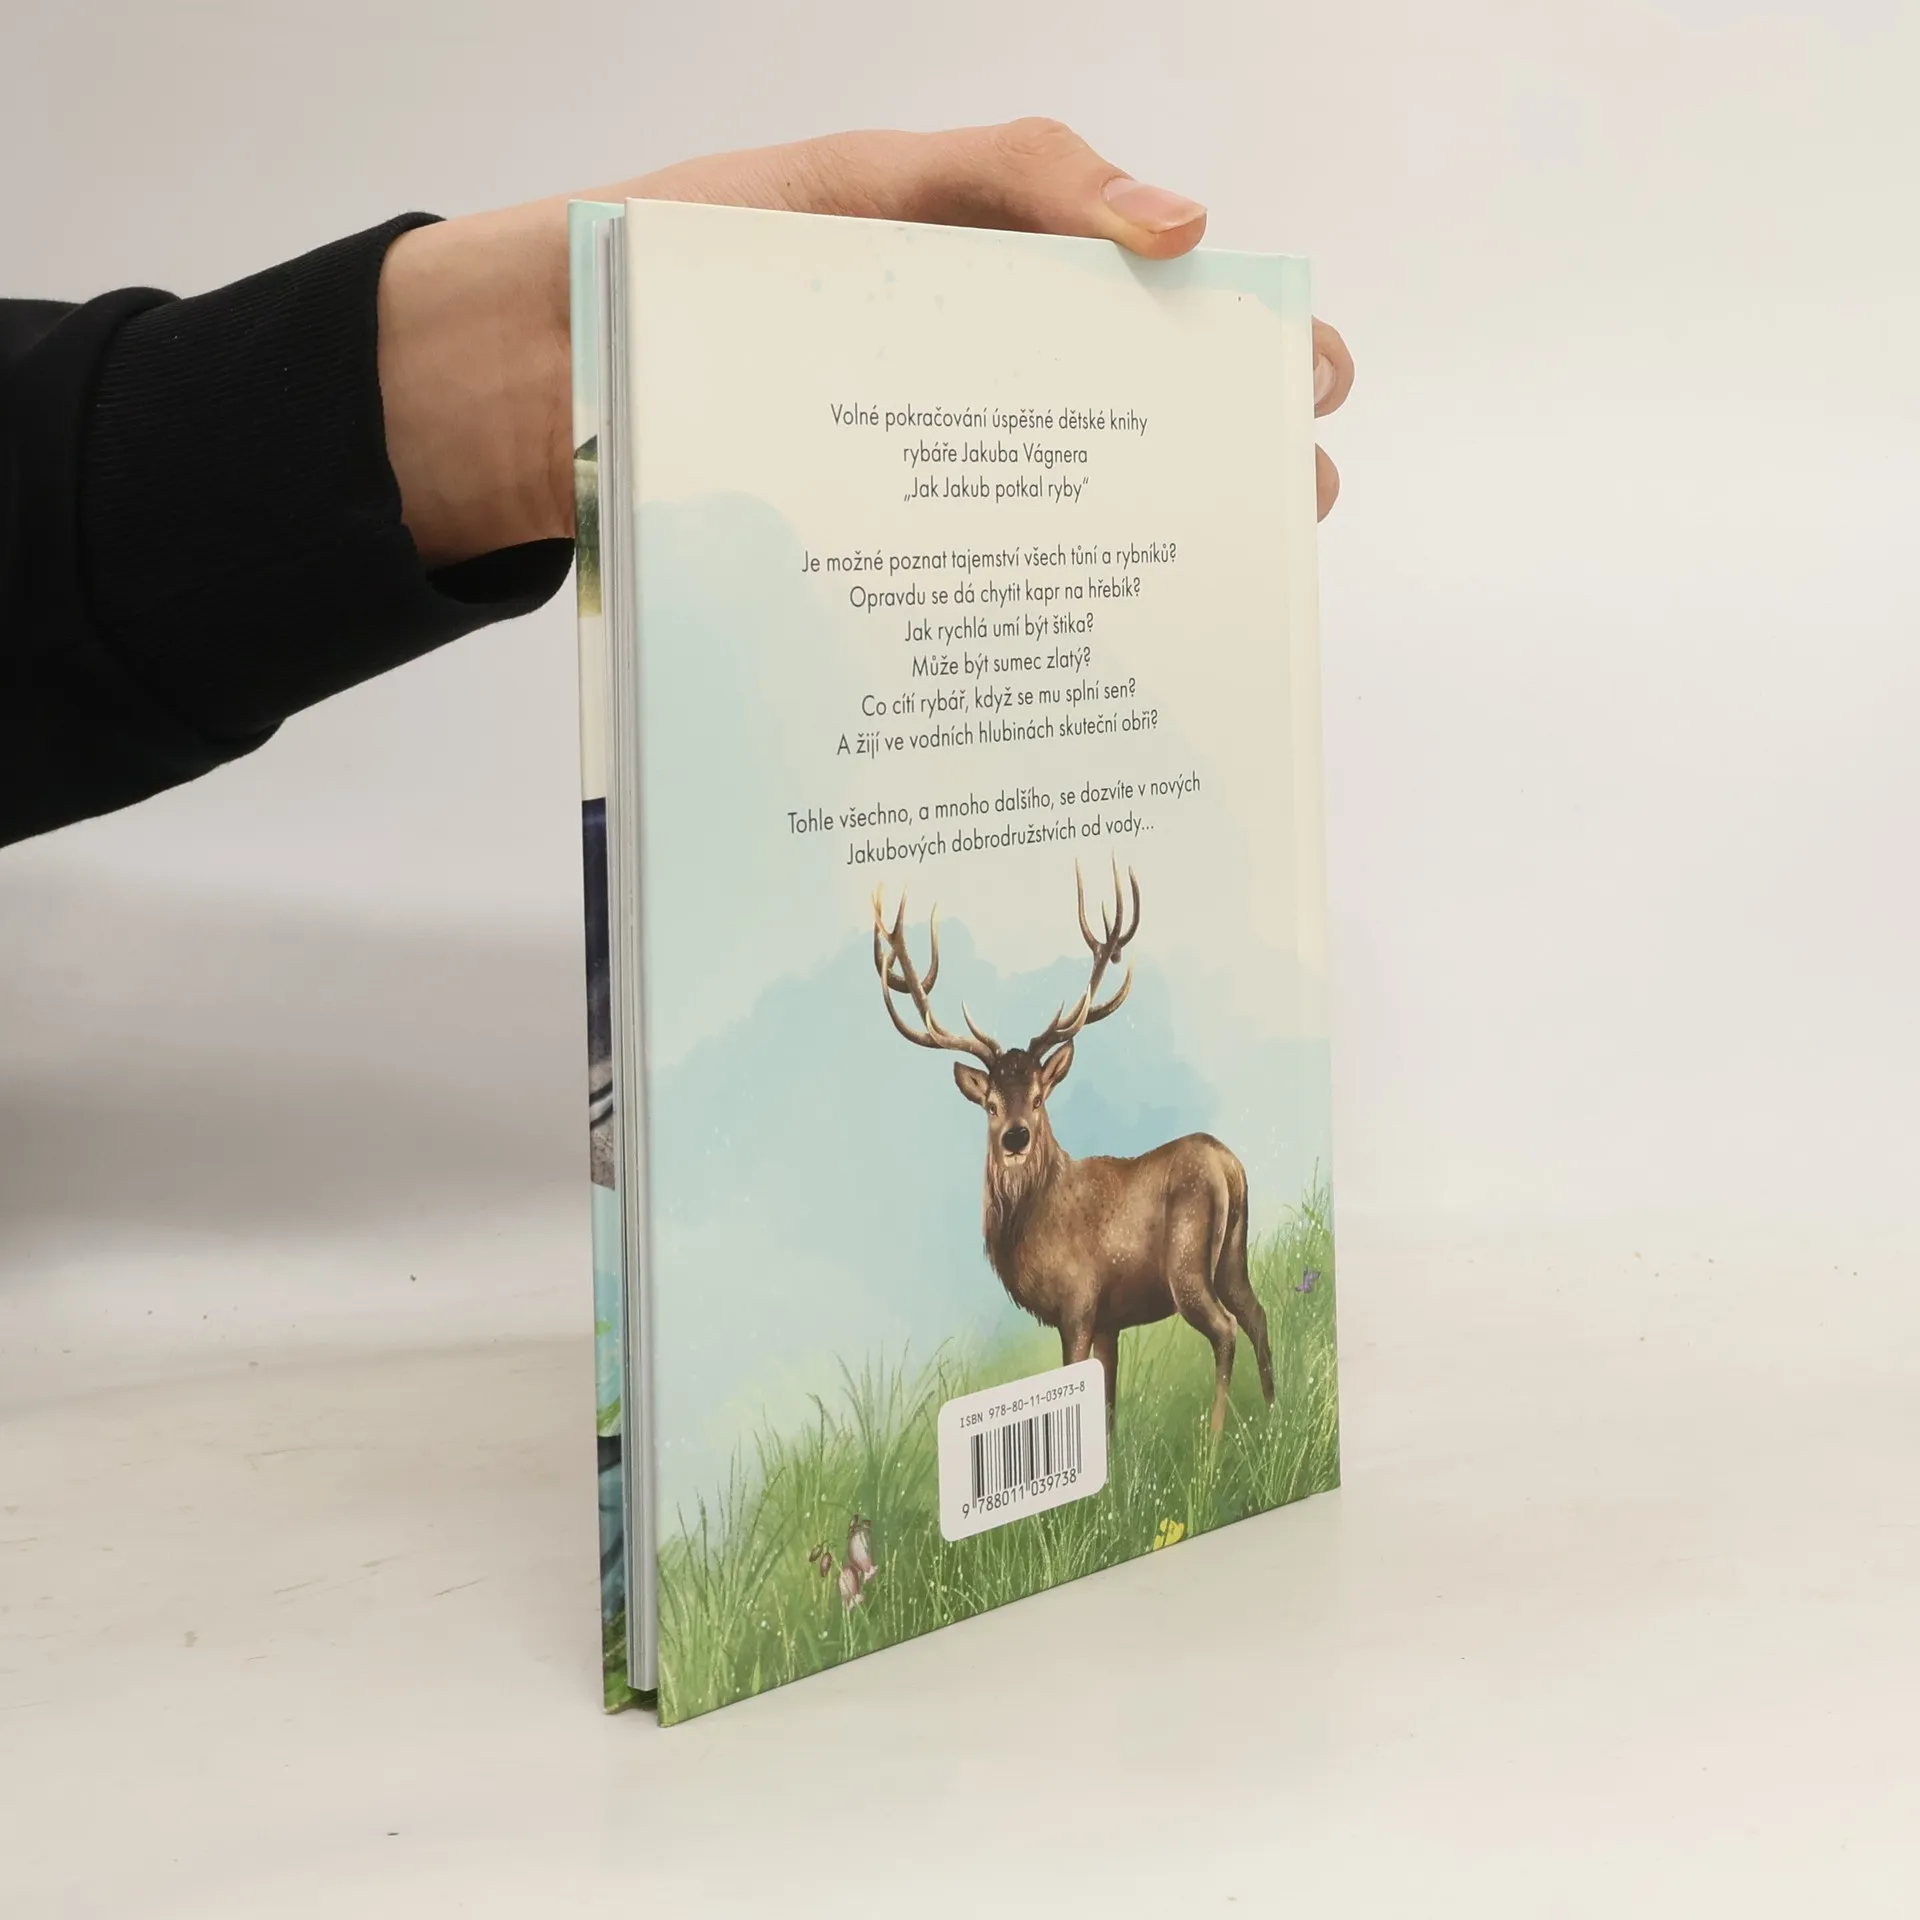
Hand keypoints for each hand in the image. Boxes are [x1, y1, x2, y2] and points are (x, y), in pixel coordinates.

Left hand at [377, 119, 1352, 569]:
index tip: (1306, 385)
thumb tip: (1183, 232)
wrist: (525, 380)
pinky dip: (1017, 650)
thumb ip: (1013, 179)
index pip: (1149, 324)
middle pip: (1127, 449)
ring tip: (1196, 602)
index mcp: (989, 305)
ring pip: (1055, 550)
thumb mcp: (855, 183)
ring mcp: (920, 513)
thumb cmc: (684, 257)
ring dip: (1135, 579)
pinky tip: (1063, 677)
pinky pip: (956, 622)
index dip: (1242, 350)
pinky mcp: (864, 594)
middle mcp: (970, 418)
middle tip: (1282, 511)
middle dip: (1220, 477)